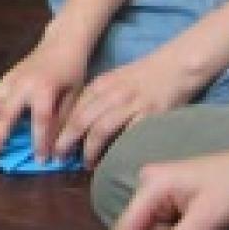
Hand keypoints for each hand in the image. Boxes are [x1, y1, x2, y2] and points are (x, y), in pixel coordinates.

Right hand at [0, 39, 86, 164]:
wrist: (61, 43)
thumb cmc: (71, 70)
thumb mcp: (75, 96)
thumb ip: (64, 121)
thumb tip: (57, 148)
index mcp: (43, 89)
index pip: (40, 122)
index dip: (40, 143)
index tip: (41, 161)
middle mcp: (21, 86)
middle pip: (4, 116)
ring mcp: (8, 81)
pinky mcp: (3, 80)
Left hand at [55, 53, 202, 165]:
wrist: (176, 65)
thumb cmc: (144, 75)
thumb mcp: (113, 80)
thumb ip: (97, 98)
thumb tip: (79, 123)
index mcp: (99, 85)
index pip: (73, 110)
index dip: (60, 129)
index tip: (52, 145)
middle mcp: (110, 94)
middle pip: (81, 121)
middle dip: (66, 142)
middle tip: (59, 158)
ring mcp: (130, 104)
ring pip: (101, 129)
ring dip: (90, 150)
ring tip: (86, 165)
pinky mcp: (150, 114)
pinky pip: (130, 135)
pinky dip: (119, 149)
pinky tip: (115, 161)